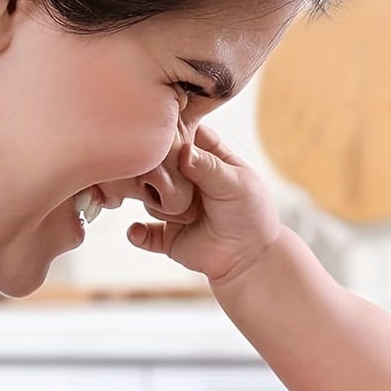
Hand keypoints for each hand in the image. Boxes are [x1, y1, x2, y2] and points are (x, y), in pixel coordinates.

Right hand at [126, 124, 281, 286]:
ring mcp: (173, 207)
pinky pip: (143, 234)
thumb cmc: (251, 214)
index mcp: (205, 159)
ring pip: (146, 196)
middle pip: (156, 163)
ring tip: (186, 215)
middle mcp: (185, 180)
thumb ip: (209, 167)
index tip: (163, 132)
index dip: (171, 131)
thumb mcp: (236, 184)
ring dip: (159, 204)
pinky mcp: (167, 236)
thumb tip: (183, 151)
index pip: (182, 134)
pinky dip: (138, 234)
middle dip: (155, 170)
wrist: (252, 258)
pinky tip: (137, 231)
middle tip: (164, 177)